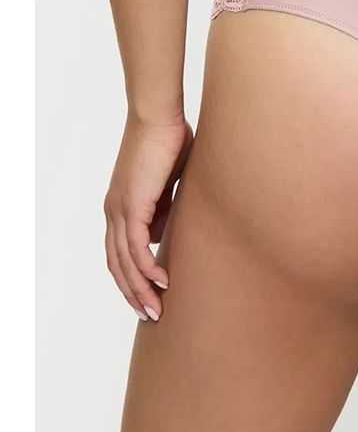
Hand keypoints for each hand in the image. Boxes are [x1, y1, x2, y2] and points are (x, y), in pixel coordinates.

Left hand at [103, 114, 192, 320]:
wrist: (157, 116)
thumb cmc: (168, 139)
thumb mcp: (169, 181)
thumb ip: (166, 205)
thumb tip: (165, 229)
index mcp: (121, 206)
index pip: (121, 252)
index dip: (132, 277)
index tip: (149, 295)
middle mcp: (114, 211)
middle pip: (118, 264)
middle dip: (133, 293)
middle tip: (151, 315)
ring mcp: (120, 210)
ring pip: (124, 262)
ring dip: (140, 289)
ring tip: (157, 309)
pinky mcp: (132, 206)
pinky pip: (137, 247)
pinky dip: (147, 268)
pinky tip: (162, 282)